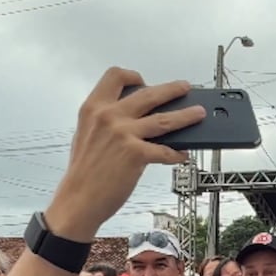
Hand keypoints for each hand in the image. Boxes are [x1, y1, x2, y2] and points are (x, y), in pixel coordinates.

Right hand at [45, 68, 205, 241]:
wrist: (77, 199)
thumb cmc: (82, 172)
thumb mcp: (86, 134)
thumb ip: (105, 120)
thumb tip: (132, 115)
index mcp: (93, 108)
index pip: (115, 76)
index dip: (133, 76)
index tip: (143, 82)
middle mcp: (109, 116)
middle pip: (148, 93)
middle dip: (171, 89)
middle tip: (184, 88)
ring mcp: (124, 133)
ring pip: (165, 119)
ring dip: (186, 115)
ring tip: (197, 113)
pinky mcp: (136, 154)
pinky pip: (165, 150)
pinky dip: (177, 153)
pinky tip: (182, 154)